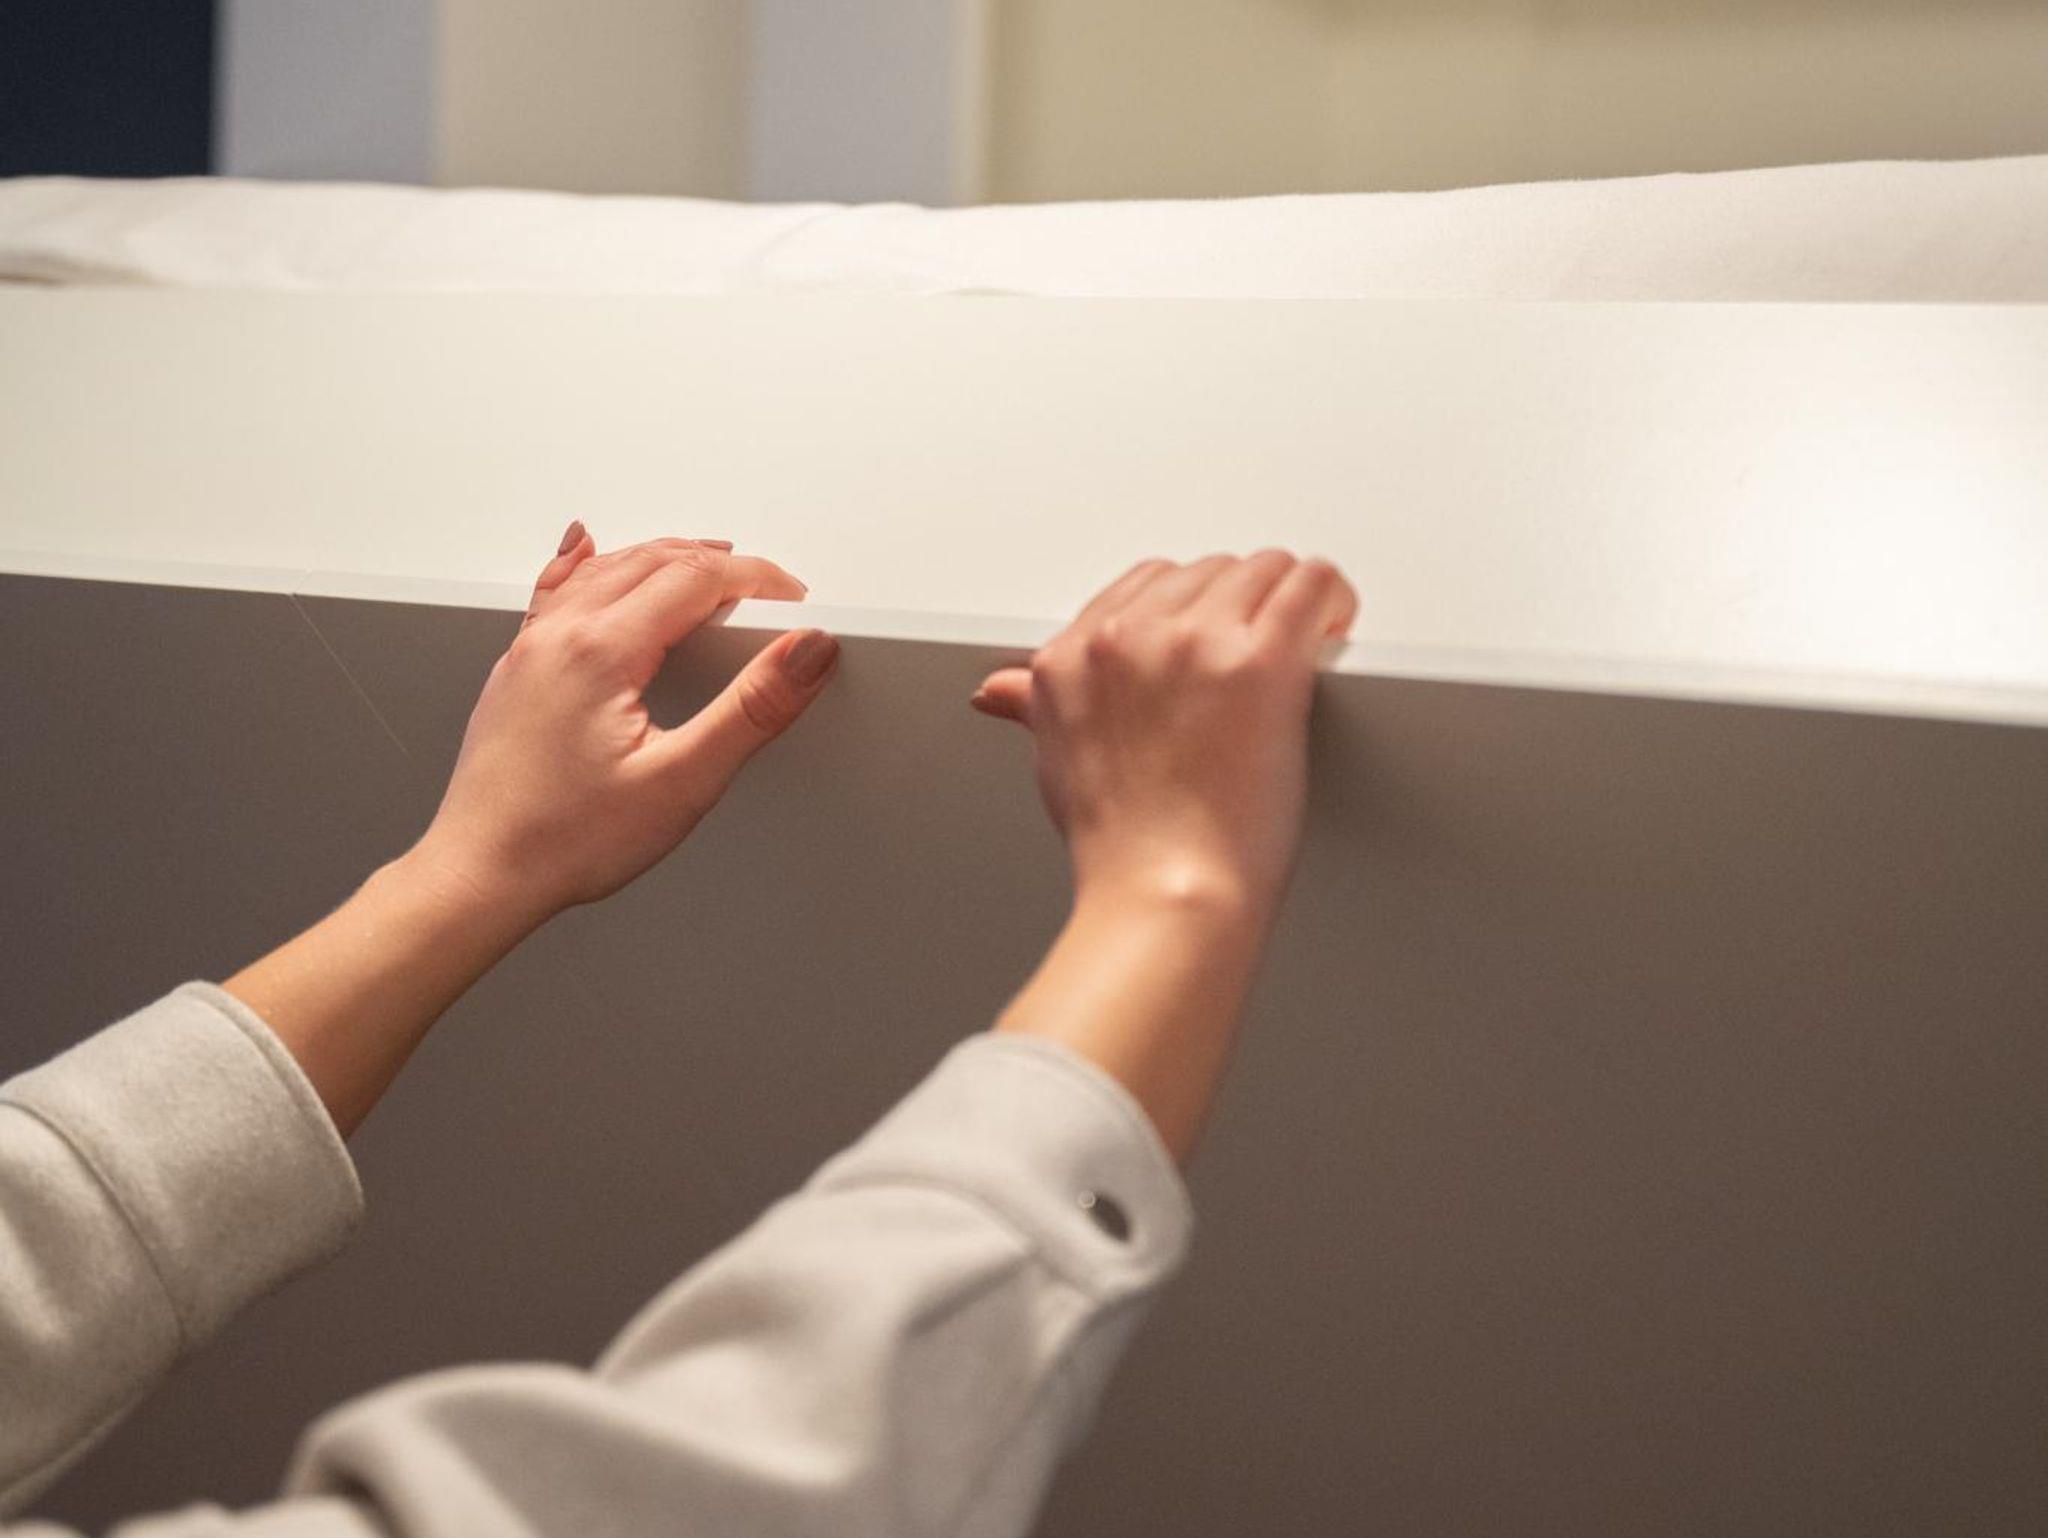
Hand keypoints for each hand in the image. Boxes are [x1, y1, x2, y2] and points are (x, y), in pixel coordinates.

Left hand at [414, 524, 839, 923]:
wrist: (480, 875)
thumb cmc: (564, 840)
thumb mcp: (682, 781)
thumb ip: (751, 709)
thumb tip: (806, 651)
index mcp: (600, 651)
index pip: (695, 578)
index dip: (756, 578)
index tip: (792, 596)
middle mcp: (558, 636)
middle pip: (651, 560)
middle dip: (718, 563)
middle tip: (766, 587)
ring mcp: (530, 650)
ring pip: (604, 569)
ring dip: (663, 556)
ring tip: (707, 563)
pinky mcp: (516, 672)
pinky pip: (555, 590)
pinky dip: (588, 563)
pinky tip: (583, 550)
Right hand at [971, 552, 1355, 916]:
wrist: (1166, 896)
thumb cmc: (1120, 848)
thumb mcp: (1056, 761)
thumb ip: (1035, 704)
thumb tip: (1000, 690)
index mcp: (1073, 656)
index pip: (1145, 585)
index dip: (1192, 610)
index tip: (1217, 639)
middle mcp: (1127, 638)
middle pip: (1207, 573)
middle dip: (1241, 605)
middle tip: (1263, 652)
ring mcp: (1194, 642)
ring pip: (1263, 568)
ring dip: (1290, 599)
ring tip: (1309, 640)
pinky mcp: (1259, 660)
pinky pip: (1310, 584)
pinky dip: (1332, 598)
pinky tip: (1335, 625)